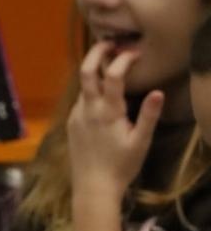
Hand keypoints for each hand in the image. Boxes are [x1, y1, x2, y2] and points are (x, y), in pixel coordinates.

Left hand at [67, 40, 163, 212]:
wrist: (93, 188)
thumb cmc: (121, 166)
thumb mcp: (141, 142)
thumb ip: (149, 116)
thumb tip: (159, 92)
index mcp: (107, 113)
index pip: (111, 76)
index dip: (123, 59)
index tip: (135, 53)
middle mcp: (87, 110)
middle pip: (85, 71)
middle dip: (96, 52)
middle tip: (110, 42)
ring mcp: (76, 116)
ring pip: (82, 86)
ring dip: (94, 71)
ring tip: (110, 63)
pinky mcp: (71, 124)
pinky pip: (80, 100)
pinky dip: (90, 89)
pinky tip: (102, 93)